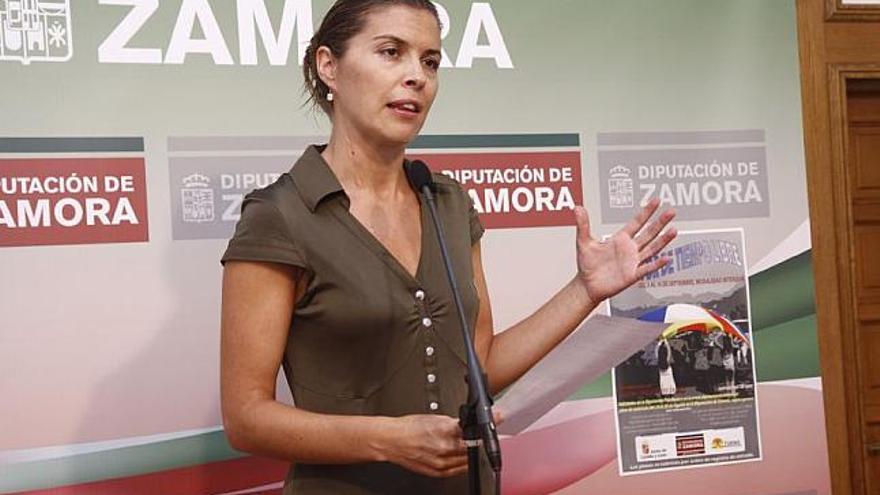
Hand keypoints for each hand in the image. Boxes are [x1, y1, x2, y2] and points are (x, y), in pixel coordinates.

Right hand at [380, 410, 503, 477]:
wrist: (392, 441)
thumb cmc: (409, 427)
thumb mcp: (435, 417)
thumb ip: (455, 423)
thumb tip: (470, 423)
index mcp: (444, 431)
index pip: (475, 429)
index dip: (489, 424)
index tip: (499, 418)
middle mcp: (444, 448)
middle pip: (475, 446)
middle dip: (483, 438)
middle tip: (490, 432)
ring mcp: (442, 463)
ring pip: (469, 459)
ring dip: (476, 451)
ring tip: (476, 443)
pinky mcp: (438, 473)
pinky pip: (459, 470)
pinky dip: (465, 462)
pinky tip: (465, 456)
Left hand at [574, 198, 675, 303]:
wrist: (587, 285)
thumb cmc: (587, 264)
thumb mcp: (584, 242)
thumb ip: (583, 225)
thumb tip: (578, 208)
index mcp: (620, 239)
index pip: (637, 222)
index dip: (647, 212)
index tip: (656, 201)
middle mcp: (629, 249)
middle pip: (649, 233)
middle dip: (660, 222)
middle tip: (671, 211)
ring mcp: (633, 261)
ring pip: (652, 248)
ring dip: (663, 240)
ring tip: (674, 230)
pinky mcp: (632, 274)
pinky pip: (647, 268)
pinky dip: (656, 264)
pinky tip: (666, 258)